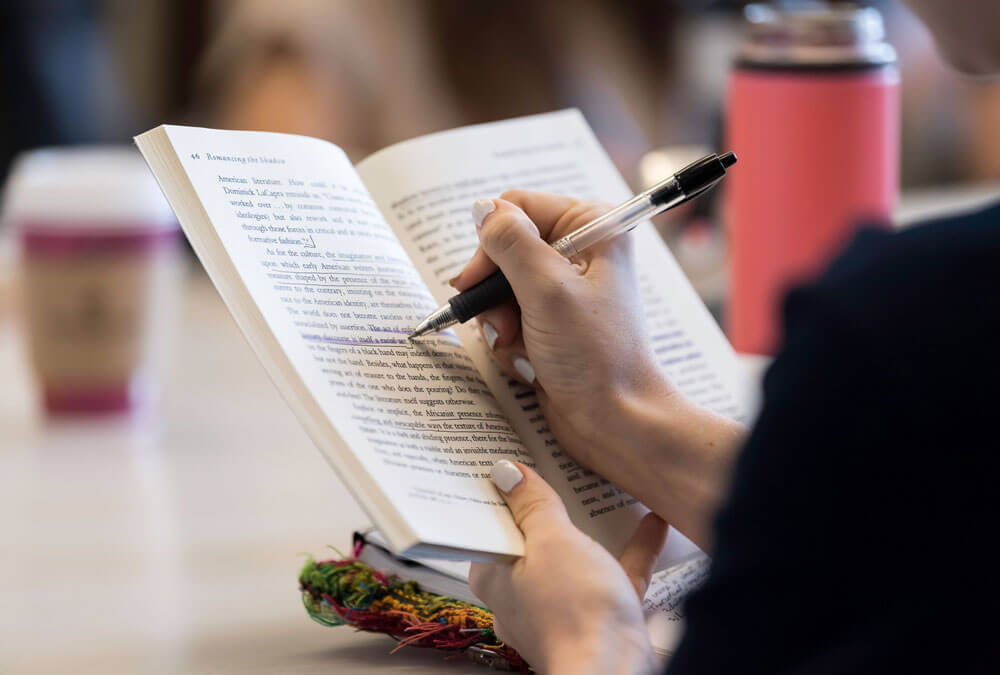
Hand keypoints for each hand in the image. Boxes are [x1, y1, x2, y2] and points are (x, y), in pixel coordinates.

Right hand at [453, 192, 746, 548]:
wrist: (615, 420)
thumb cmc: (595, 356)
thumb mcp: (547, 291)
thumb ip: (511, 243)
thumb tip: (482, 208)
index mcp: (592, 227)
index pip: (518, 208)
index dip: (491, 243)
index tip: (476, 280)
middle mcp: (579, 251)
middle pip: (504, 249)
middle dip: (495, 291)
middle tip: (501, 322)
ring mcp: (564, 290)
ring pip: (500, 288)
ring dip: (500, 321)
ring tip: (521, 346)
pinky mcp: (551, 322)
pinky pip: (508, 317)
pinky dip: (509, 341)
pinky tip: (528, 361)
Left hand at [469, 460, 665, 674]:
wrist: (614, 671)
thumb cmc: (573, 609)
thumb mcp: (550, 539)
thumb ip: (532, 504)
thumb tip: (506, 473)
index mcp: (495, 574)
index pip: (492, 524)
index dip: (503, 492)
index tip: (513, 462)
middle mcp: (522, 594)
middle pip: (534, 538)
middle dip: (551, 505)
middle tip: (560, 464)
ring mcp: (561, 607)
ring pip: (575, 557)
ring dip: (595, 526)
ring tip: (607, 488)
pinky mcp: (598, 618)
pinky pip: (613, 575)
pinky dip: (631, 550)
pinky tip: (654, 523)